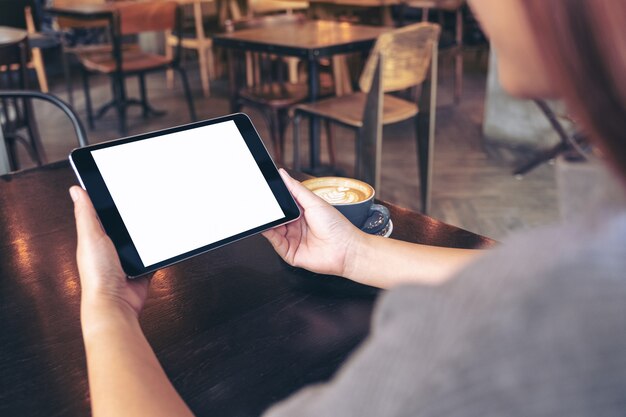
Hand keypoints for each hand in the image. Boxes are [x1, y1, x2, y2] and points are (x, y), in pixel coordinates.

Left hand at [70, 186, 148, 323]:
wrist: (116, 302)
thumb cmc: (98, 275)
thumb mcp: (90, 237)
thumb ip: (86, 214)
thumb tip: (77, 190)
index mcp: (94, 238)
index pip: (101, 214)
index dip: (108, 201)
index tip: (119, 187)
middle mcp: (110, 248)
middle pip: (124, 226)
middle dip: (133, 219)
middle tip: (143, 204)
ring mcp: (126, 259)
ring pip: (140, 241)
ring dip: (146, 237)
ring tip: (153, 225)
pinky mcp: (141, 269)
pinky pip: (152, 256)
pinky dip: (157, 253)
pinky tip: (160, 246)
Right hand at [262, 170, 365, 276]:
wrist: (345, 248)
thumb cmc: (336, 226)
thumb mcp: (314, 202)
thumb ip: (296, 189)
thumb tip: (283, 174)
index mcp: (302, 213)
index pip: (282, 205)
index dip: (274, 199)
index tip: (265, 191)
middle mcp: (296, 227)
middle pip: (277, 217)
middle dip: (270, 211)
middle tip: (264, 203)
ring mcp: (293, 240)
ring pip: (273, 230)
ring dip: (269, 222)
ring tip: (265, 215)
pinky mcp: (290, 253)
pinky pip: (276, 243)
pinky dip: (269, 235)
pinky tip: (268, 227)